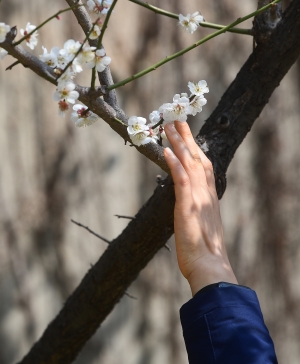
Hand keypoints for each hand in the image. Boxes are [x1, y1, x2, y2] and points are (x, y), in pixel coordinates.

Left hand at [164, 121, 237, 295]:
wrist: (209, 266)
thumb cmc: (204, 250)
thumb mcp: (203, 223)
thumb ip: (197, 208)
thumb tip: (188, 202)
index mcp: (209, 196)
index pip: (204, 166)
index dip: (196, 148)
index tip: (188, 135)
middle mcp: (206, 193)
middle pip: (198, 158)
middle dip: (187, 137)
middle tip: (177, 119)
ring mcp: (198, 198)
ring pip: (190, 164)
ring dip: (179, 143)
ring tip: (169, 126)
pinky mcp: (188, 206)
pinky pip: (181, 181)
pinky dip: (174, 164)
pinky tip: (166, 151)